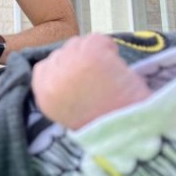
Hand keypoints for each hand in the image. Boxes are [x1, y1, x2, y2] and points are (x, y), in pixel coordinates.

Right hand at [32, 34, 151, 129]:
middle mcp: (52, 78)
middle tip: (100, 83)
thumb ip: (61, 88)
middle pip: (63, 52)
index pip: (46, 66)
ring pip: (79, 43)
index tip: (83, 83)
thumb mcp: (70, 112)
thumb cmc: (107, 128)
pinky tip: (117, 69)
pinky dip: (110, 48)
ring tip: (110, 78)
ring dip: (96, 55)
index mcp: (44, 96)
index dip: (67, 70)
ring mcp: (71, 65)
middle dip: (81, 61)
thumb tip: (67, 67)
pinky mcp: (91, 56)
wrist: (131, 136)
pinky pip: (98, 39)